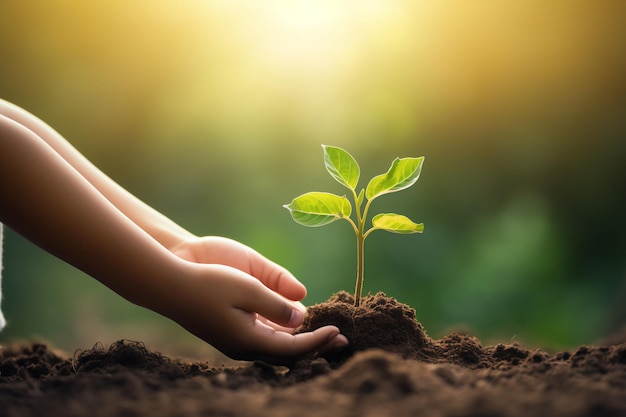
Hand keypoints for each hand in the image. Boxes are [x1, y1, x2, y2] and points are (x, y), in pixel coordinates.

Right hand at [164, 236, 347, 361]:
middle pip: (289, 354)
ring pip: (278, 349)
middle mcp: (245, 346)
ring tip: (325, 336)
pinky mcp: (232, 332)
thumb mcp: (248, 288)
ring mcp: (237, 341)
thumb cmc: (209, 282)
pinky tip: (297, 326)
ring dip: (303, 343)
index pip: (294, 348)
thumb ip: (277, 304)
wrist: (171, 283)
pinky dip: (286, 336)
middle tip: (342, 342)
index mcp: (250, 340)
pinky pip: (266, 340)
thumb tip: (302, 317)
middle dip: (317, 348)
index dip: (318, 341)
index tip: (338, 331)